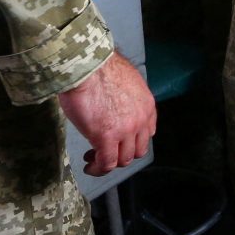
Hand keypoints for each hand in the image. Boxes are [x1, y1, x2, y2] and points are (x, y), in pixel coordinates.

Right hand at [58, 54, 156, 175]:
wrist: (87, 65)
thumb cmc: (99, 68)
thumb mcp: (124, 82)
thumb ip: (125, 98)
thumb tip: (113, 105)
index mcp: (147, 105)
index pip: (147, 132)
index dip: (132, 141)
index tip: (118, 141)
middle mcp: (141, 119)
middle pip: (138, 149)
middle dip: (122, 154)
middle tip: (104, 151)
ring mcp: (126, 130)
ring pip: (124, 159)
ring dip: (109, 162)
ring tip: (93, 159)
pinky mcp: (106, 137)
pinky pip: (106, 163)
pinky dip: (98, 169)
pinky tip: (89, 166)